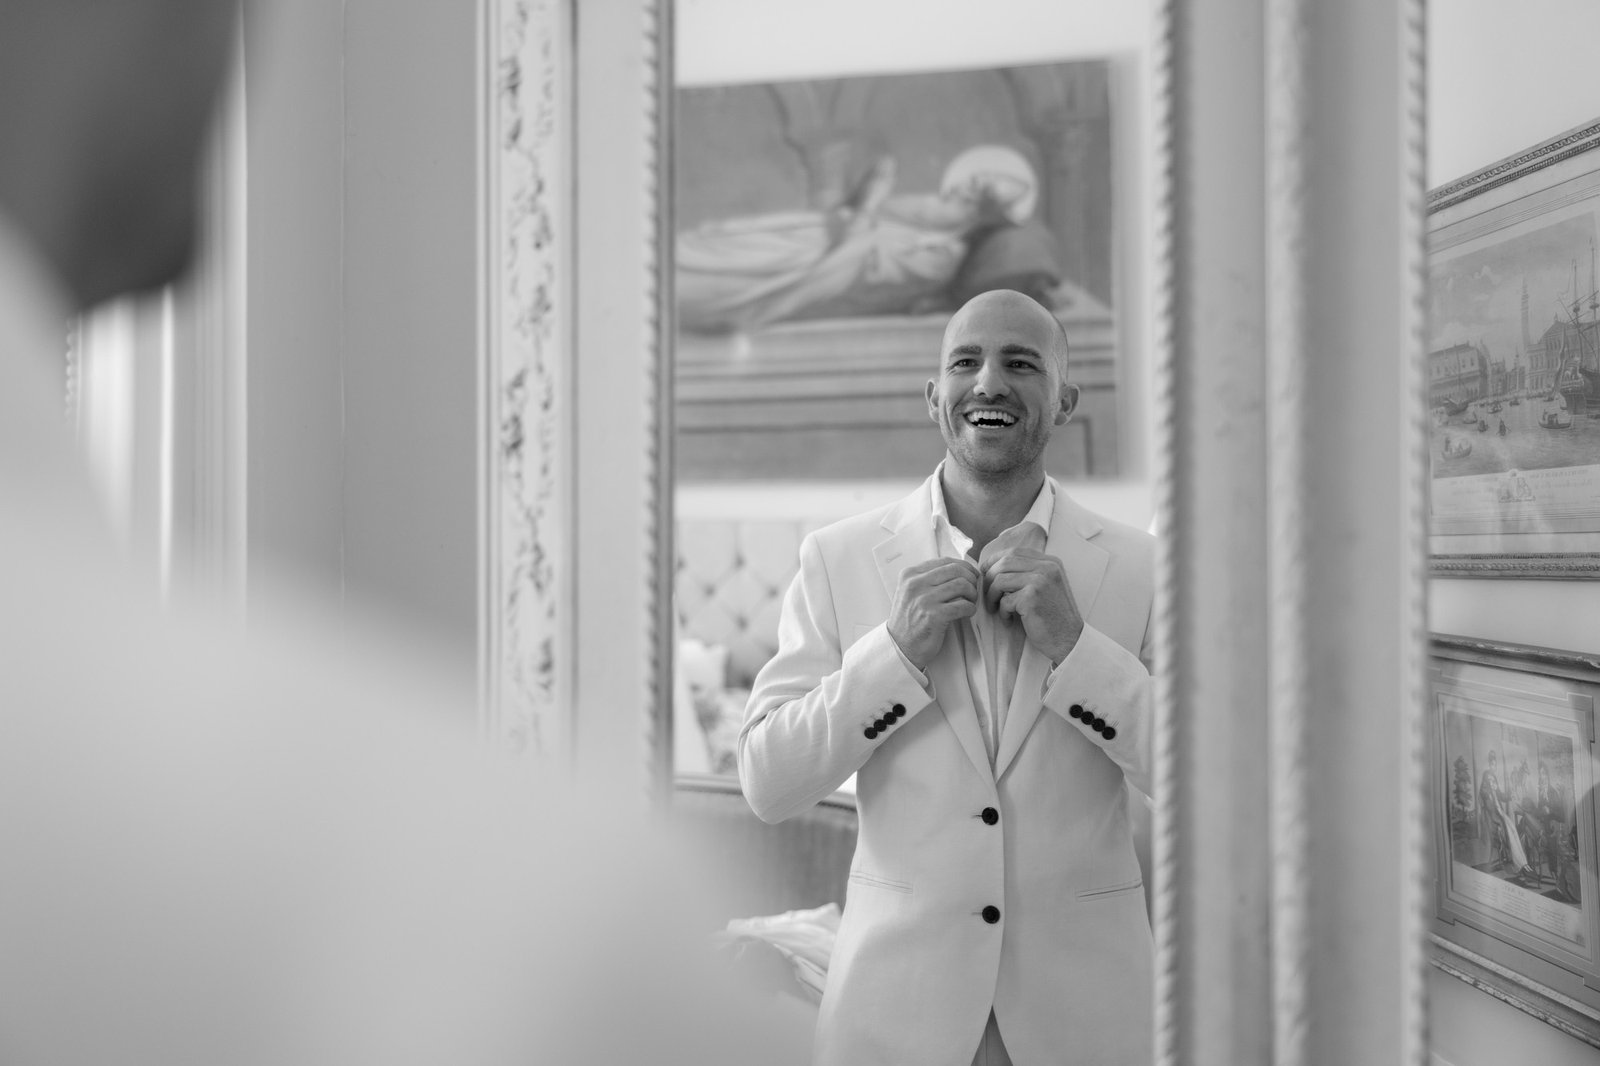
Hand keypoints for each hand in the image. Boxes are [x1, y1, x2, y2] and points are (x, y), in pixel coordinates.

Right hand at [886, 558, 980, 669]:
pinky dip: (970, 608)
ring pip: (962, 585)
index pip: (945, 561)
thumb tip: (959, 569)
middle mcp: (915, 584)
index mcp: (910, 575)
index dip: (964, 566)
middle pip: (956, 570)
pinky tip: (967, 613)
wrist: (899, 647)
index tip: (972, 575)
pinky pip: (963, 605)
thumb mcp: (910, 592)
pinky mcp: (934, 616)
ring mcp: (924, 600)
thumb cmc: (909, 620)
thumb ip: (928, 579)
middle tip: (973, 590)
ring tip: (970, 602)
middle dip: (971, 579)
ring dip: (972, 594)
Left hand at [982, 548, 1082, 663]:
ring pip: (1000, 580)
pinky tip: (1009, 620)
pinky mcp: (1032, 598)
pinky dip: (1002, 612)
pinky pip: (1004, 601)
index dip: (995, 560)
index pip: (1015, 551)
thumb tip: (994, 565)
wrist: (1070, 639)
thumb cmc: (1053, 616)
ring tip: (995, 608)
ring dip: (991, 596)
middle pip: (1005, 562)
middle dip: (989, 577)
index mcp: (1051, 562)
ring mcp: (1040, 581)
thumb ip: (1029, 572)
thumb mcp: (1046, 586)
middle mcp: (1047, 567)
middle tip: (987, 594)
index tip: (985, 571)